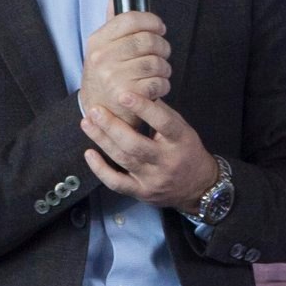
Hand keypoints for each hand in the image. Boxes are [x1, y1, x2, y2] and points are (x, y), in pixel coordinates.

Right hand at [79, 8, 170, 125]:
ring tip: (159, 71)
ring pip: (156, 62)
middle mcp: (102, 58)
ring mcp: (113, 77)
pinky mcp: (127, 95)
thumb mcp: (102, 47)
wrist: (98, 110)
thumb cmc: (106, 75)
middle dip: (162, 46)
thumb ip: (112, 21)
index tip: (159, 27)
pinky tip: (156, 85)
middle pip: (147, 40)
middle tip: (162, 52)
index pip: (130, 19)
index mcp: (97, 41)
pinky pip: (158, 82)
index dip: (151, 20)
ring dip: (164, 68)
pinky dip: (163, 84)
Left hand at [81, 92, 218, 211]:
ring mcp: (153, 179)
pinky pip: (117, 183)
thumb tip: (138, 92)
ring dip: (102, 140)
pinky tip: (89, 154)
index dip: (143, 108)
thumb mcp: (183, 130)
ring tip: (87, 123)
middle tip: (95, 110)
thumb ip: (162, 114)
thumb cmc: (187, 151)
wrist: (198, 187)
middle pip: (135, 144)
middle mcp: (166, 161)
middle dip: (112, 126)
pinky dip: (100, 169)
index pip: (162, 122)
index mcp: (180, 141)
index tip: (123, 94)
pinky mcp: (141, 192)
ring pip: (123, 160)